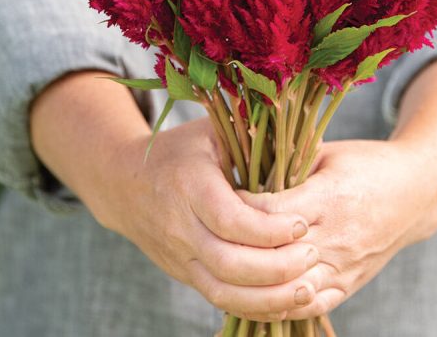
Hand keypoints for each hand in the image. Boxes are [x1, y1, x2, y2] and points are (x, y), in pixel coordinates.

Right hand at [106, 118, 322, 320]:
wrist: (124, 184)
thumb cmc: (181, 150)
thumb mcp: (211, 130)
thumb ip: (251, 133)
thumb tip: (304, 137)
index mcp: (189, 184)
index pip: (229, 219)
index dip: (269, 229)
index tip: (303, 223)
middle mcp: (180, 226)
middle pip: (228, 263)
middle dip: (276, 267)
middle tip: (312, 254)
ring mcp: (179, 256)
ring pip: (222, 292)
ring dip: (269, 298)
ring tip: (307, 288)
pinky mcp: (184, 274)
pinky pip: (219, 300)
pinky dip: (253, 307)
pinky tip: (285, 301)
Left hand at [238, 138, 436, 318]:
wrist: (416, 192)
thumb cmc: (366, 164)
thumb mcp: (328, 153)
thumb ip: (288, 162)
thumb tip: (241, 164)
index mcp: (330, 197)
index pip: (270, 213)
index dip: (239, 208)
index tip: (219, 197)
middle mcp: (337, 237)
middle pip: (275, 255)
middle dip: (239, 248)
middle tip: (213, 235)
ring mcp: (344, 265)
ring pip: (289, 289)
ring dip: (255, 284)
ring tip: (227, 269)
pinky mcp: (349, 283)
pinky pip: (310, 306)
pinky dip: (280, 306)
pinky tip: (255, 295)